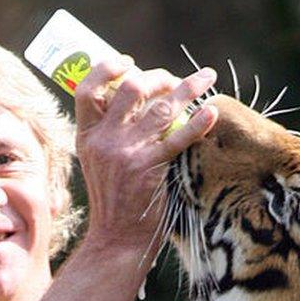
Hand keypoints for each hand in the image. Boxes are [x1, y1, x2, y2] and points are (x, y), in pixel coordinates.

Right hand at [74, 59, 218, 256]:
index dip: (107, 68)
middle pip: (130, 89)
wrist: (117, 238)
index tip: (128, 62)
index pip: (87, 89)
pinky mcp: (150, 168)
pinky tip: (212, 112)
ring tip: (206, 78)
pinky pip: (178, 138)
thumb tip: (136, 99)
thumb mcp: (98, 162)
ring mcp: (126, 153)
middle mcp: (103, 140)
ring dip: (187, 88)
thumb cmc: (114, 200)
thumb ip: (109, 133)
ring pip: (159, 107)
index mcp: (86, 136)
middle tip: (174, 80)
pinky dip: (198, 122)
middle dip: (157, 77)